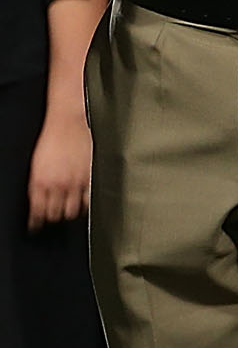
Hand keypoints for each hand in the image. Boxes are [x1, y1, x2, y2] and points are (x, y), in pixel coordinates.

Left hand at [27, 106, 86, 227]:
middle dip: (54, 217)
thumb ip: (39, 184)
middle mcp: (57, 185)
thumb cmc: (52, 138)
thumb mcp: (37, 164)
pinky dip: (87, 204)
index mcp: (39, 182)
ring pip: (72, 211)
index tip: (36, 226)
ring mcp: (76, 182)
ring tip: (70, 210)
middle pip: (55, 214)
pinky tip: (85, 203)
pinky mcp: (91, 177)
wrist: (69, 121)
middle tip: (55, 215)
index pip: (37, 211)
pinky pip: (89, 200)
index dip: (37, 221)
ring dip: (70, 212)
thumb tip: (39, 203)